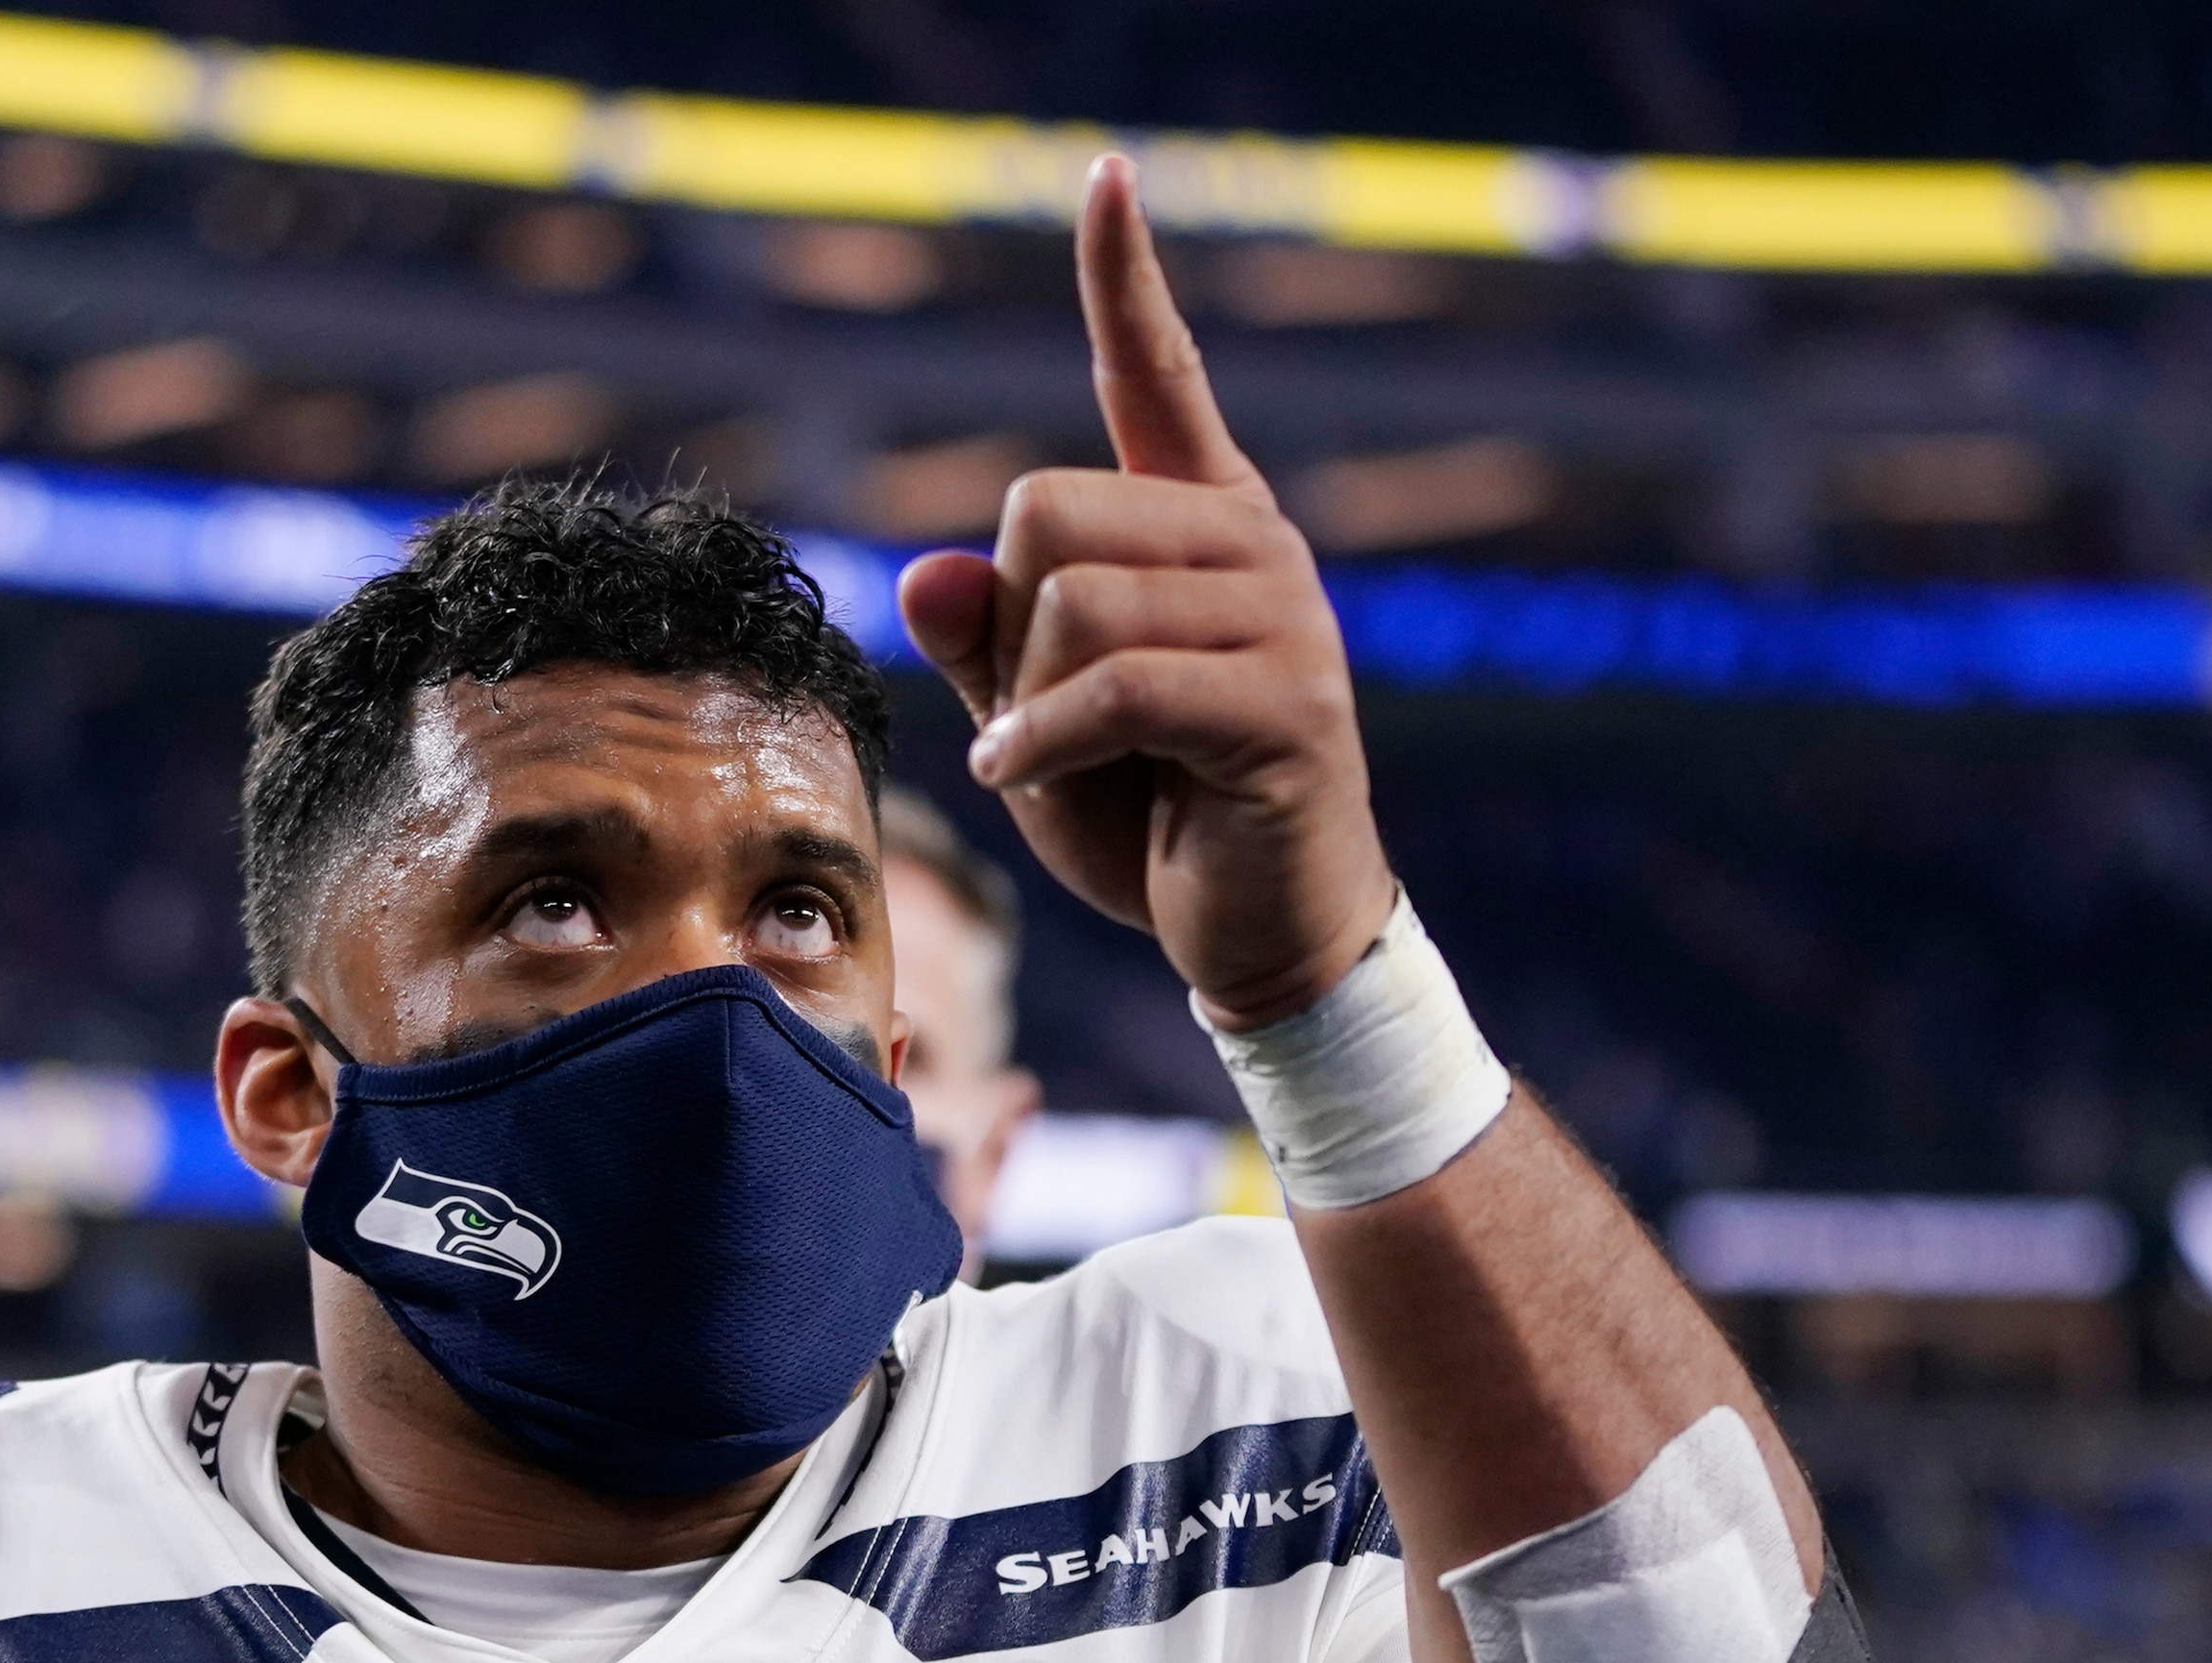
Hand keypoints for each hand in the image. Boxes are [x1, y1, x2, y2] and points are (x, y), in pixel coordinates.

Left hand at [896, 155, 1390, 1031]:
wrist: (1267, 935)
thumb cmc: (1150, 822)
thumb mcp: (1034, 724)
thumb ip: (981, 646)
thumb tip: (927, 571)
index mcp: (1197, 522)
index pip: (1155, 374)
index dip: (1123, 278)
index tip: (1105, 177)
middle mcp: (1248, 542)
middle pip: (1044, 509)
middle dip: (1007, 629)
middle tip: (1042, 717)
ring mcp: (1279, 616)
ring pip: (1072, 598)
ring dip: (1025, 698)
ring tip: (1054, 759)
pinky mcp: (1283, 702)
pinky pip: (1114, 682)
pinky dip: (1042, 740)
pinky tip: (1026, 779)